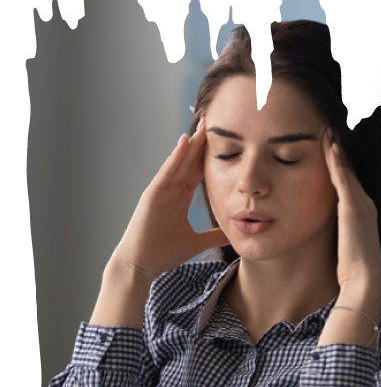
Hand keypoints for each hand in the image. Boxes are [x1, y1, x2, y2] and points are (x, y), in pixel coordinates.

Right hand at [111, 117, 230, 282]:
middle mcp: (171, 191)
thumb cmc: (163, 254)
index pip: (198, 172)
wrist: (141, 265)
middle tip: (214, 121)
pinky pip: (167, 172)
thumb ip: (215, 236)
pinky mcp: (152, 194)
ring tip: (203, 125)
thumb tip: (234, 233)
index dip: (210, 157)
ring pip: (179, 162)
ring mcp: (161, 191)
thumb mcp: (197, 242)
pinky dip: (175, 157)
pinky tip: (185, 142)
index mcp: (180, 199)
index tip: (225, 141)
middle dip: (201, 143)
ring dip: (191, 143)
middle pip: (189, 162)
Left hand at [323, 126, 380, 296]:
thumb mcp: (346, 246)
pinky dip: (337, 161)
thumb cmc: (353, 269)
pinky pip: (343, 179)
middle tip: (333, 124)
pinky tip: (330, 144)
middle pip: (351, 170)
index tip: (333, 144)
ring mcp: (361, 204)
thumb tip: (334, 230)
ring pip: (348, 169)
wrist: (365, 280)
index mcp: (363, 212)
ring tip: (330, 126)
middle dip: (342, 148)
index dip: (342, 163)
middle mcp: (365, 203)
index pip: (350, 181)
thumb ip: (341, 232)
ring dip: (338, 148)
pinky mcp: (353, 208)